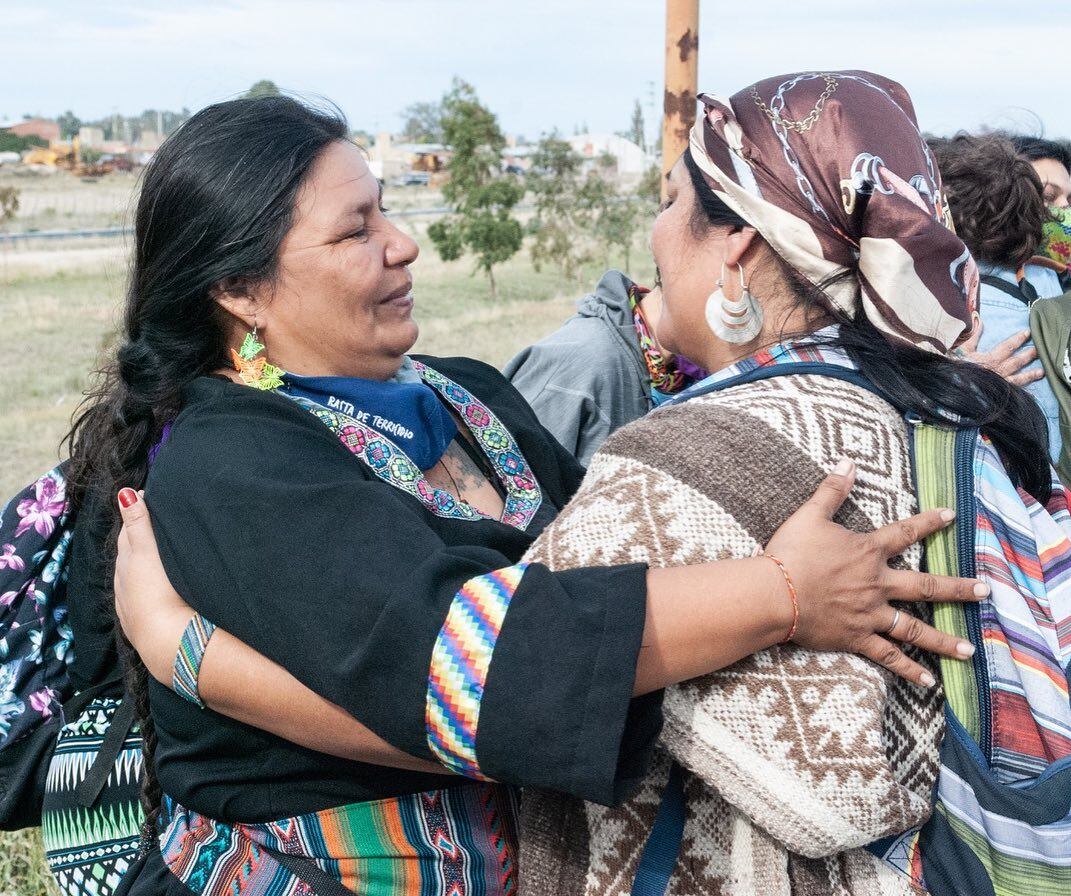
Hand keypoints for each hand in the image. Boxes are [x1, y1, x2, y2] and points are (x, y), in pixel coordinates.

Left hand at [114, 487, 192, 684]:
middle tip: (150, 520)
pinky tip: (148, 589)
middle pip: (127, 553)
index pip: (128, 532)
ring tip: (151, 553)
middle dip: (135, 536)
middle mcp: (124, 582)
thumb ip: (139, 524)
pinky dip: (142, 587)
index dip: (136, 515)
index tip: (147, 499)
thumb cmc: (160, 591)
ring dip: (138, 563)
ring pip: (131, 577)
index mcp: (127, 562)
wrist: (168, 641)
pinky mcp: (140, 623)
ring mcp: (130, 604)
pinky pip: (137, 598)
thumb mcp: (148, 553)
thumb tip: (124, 494)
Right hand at [765, 460, 983, 685]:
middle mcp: (877, 584)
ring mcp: (870, 614)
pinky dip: (908, 670)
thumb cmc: (790, 554)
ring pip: (915, 629)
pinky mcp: (856, 637)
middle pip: (926, 586)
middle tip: (984, 591)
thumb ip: (831, 489)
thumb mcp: (809, 515)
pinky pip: (888, 656)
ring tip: (970, 650)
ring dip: (944, 640)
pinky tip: (929, 682)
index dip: (929, 522)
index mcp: (867, 552)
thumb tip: (849, 461)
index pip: (905, 533)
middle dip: (958, 589)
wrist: (774, 594)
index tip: (952, 516)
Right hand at [958, 317, 1043, 386]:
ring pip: (1019, 378)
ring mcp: (999, 384)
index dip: (1018, 339)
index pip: (1008, 346)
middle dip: (1029, 355)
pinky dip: (1022, 392)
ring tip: (1042, 372)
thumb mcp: (962, 349)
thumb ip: (973, 335)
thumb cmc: (955, 367)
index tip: (1027, 333)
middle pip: (1017, 361)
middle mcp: (998, 371)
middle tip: (1040, 350)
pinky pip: (1012, 393)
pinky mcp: (997, 394)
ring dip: (1031, 374)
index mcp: (990, 359)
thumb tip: (979, 319)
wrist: (951, 386)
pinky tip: (1029, 393)